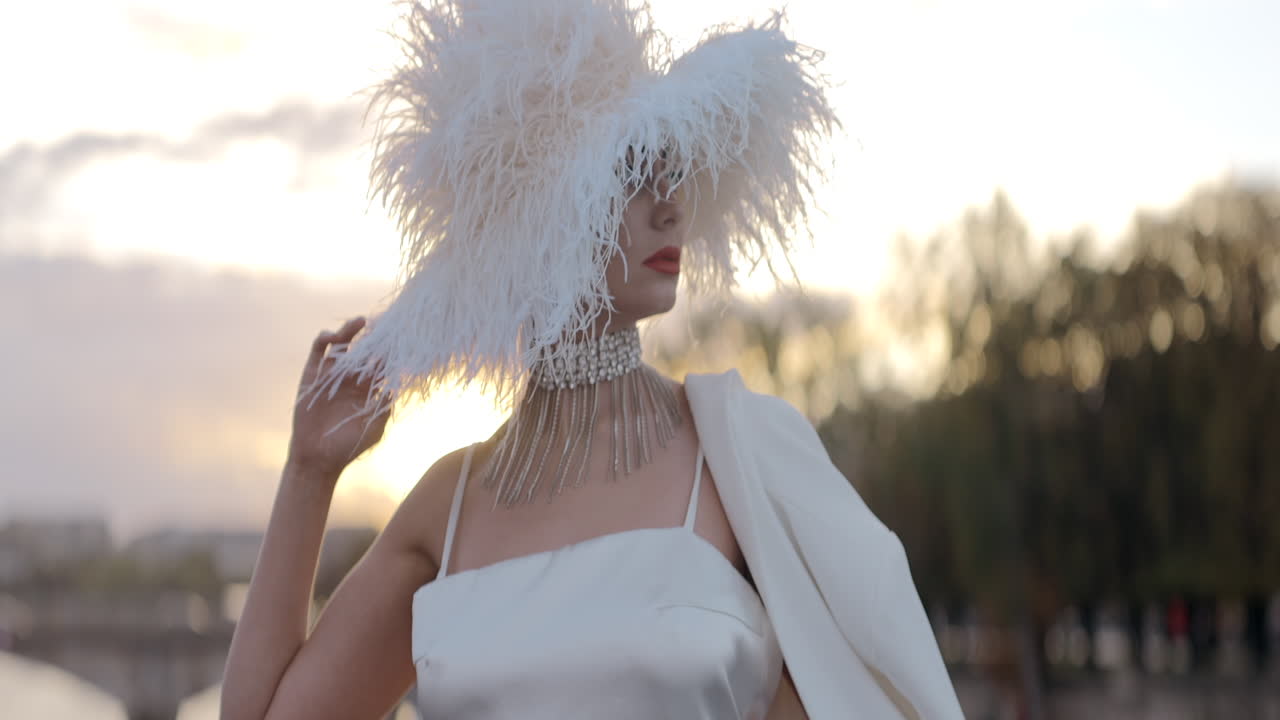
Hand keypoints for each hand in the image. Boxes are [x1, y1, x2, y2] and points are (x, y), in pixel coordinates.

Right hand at [287, 317, 390, 481]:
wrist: (318, 458)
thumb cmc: (349, 446)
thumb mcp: (375, 426)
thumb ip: (385, 405)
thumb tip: (396, 385)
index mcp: (368, 389)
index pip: (380, 363)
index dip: (389, 350)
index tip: (400, 335)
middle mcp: (351, 378)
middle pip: (363, 350)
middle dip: (372, 336)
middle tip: (382, 321)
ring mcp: (331, 376)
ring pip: (341, 347)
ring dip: (349, 331)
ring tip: (360, 321)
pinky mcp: (312, 376)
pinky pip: (317, 354)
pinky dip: (322, 341)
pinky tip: (330, 336)